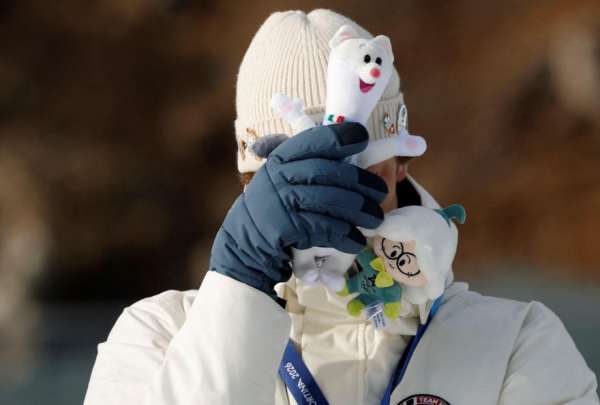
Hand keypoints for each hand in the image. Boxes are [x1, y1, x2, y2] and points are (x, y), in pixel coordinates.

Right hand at [209, 123, 387, 298]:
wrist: (246, 242)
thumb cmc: (273, 205)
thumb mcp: (280, 176)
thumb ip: (304, 158)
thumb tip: (342, 135)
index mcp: (282, 158)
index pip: (315, 140)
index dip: (342, 137)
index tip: (363, 138)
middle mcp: (281, 175)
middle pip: (330, 172)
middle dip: (361, 181)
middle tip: (382, 191)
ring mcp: (283, 201)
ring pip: (331, 200)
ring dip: (360, 211)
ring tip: (375, 219)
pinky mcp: (287, 227)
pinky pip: (325, 228)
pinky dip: (345, 235)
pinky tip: (356, 240)